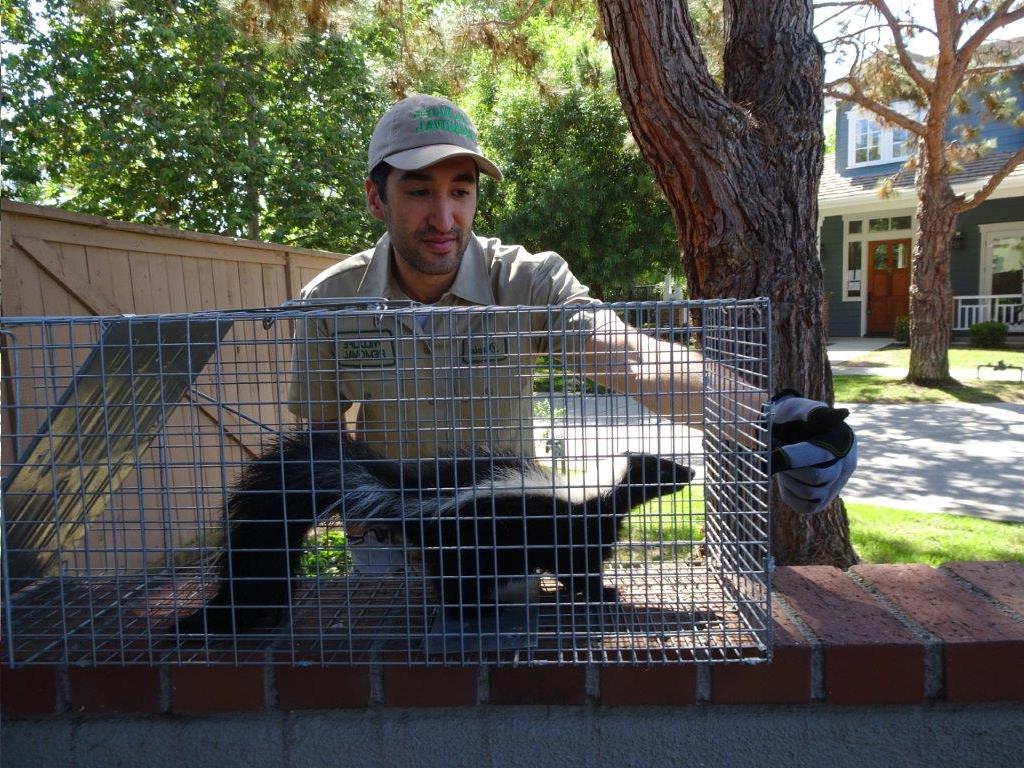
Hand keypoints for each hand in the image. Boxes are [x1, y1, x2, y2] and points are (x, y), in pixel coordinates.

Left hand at [769, 391, 856, 514]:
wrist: (787, 430)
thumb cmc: (792, 418)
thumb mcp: (800, 408)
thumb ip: (814, 412)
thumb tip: (840, 413)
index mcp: (842, 441)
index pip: (821, 454)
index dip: (793, 457)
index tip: (772, 454)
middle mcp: (845, 465)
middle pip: (816, 477)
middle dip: (789, 469)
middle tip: (775, 457)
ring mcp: (836, 485)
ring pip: (811, 495)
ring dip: (788, 481)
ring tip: (781, 467)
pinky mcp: (823, 500)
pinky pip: (806, 507)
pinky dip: (790, 495)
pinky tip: (785, 480)